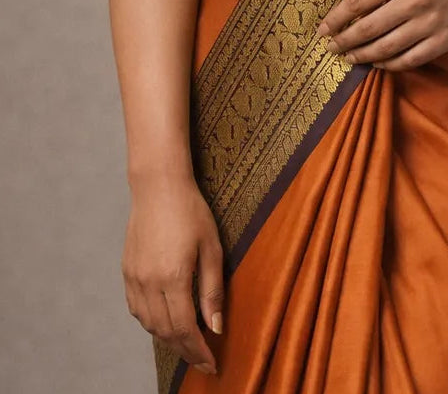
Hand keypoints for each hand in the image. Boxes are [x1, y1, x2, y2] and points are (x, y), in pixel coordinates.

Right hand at [122, 173, 223, 375]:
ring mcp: (135, 278)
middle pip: (166, 332)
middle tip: (202, 360)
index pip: (185, 329)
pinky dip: (151, 323)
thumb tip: (215, 327)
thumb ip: (212, 290)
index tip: (211, 364)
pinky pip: (137, 309)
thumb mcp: (212, 247)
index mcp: (173, 277)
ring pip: (149, 324)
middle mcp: (150, 282)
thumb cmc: (191, 211)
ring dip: (168, 339)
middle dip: (185, 351)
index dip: (198, 351)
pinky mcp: (127, 271)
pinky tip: (164, 322)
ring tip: (187, 344)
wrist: (158, 186)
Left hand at [315, 0, 447, 71]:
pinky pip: (407, 60)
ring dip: (362, 56)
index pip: (357, 2)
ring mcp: (428, 25)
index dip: (335, 19)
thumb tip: (350, 15)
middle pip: (366, 29)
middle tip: (331, 47)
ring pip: (384, 49)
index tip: (323, 29)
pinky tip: (378, 63)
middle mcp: (412, 1)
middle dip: (343, 41)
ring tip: (350, 57)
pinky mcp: (442, 43)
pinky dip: (388, 65)